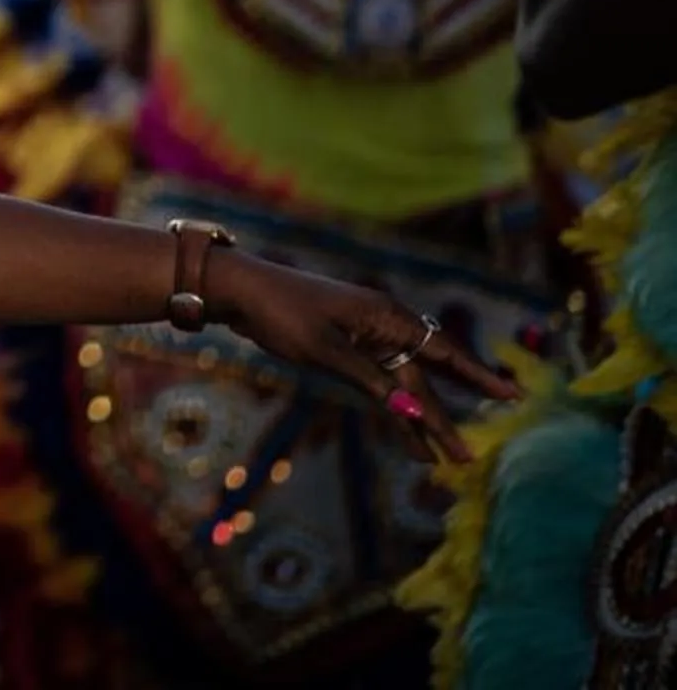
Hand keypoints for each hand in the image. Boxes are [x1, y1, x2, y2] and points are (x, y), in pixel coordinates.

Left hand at [206, 249, 516, 462]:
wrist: (238, 291)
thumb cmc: (281, 313)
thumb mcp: (325, 350)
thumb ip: (370, 381)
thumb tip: (409, 411)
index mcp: (386, 316)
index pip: (443, 352)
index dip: (479, 377)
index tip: (513, 396)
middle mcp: (384, 326)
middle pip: (423, 377)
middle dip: (444, 417)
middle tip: (467, 457)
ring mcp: (366, 338)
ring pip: (403, 386)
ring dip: (419, 421)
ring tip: (441, 460)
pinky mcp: (348, 350)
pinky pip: (381, 385)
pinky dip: (393, 410)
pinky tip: (408, 439)